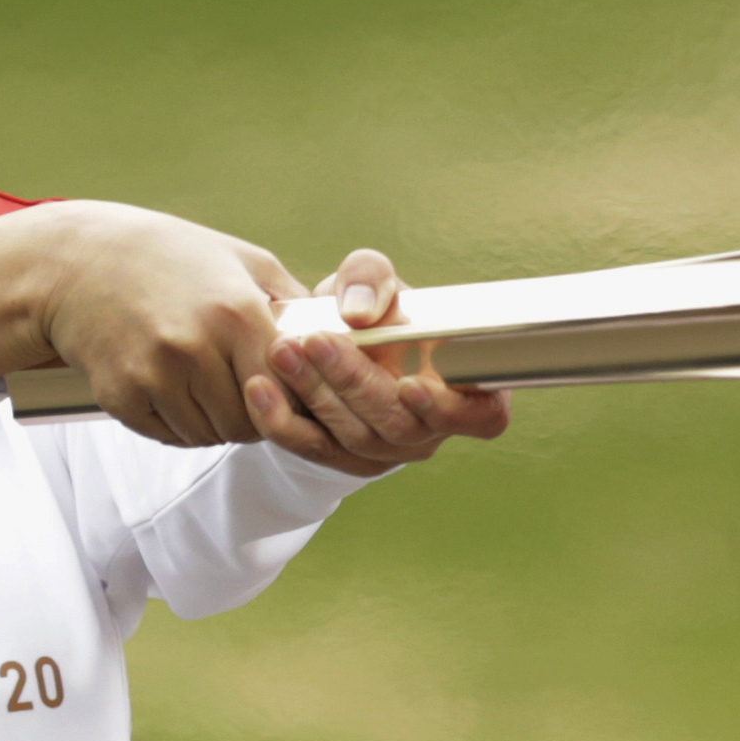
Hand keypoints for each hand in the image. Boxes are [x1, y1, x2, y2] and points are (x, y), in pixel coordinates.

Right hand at [0, 200, 301, 447]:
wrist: (81, 263)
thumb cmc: (173, 259)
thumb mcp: (243, 262)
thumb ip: (295, 304)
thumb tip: (346, 341)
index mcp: (236, 312)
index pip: (289, 388)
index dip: (293, 397)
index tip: (290, 389)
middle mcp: (196, 346)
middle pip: (251, 421)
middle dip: (256, 415)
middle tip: (246, 391)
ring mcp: (155, 374)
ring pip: (212, 435)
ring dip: (218, 422)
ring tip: (208, 384)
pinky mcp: (123, 396)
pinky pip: (172, 436)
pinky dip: (181, 424)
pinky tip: (174, 389)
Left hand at [247, 249, 513, 477]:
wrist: (334, 340)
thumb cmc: (374, 310)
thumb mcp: (376, 283)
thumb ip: (372, 280)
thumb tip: (358, 312)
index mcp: (466, 391)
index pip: (481, 417)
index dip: (449, 408)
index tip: (410, 384)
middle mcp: (432, 430)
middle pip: (400, 424)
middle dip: (354, 382)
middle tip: (315, 341)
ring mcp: (388, 452)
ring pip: (355, 437)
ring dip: (315, 394)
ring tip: (282, 352)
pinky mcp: (342, 460)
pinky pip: (312, 449)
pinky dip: (282, 420)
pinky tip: (258, 388)